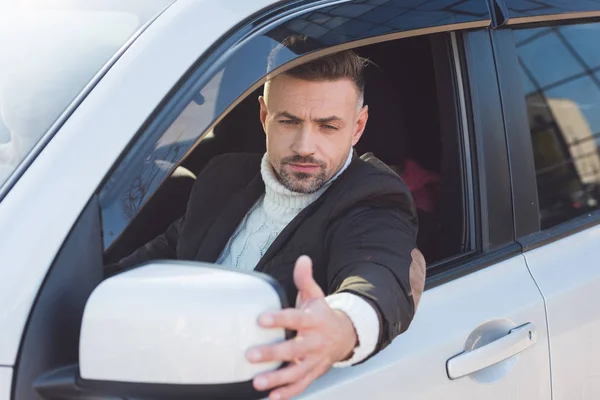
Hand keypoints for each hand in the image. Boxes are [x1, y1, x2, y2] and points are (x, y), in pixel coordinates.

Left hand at [246, 255, 357, 399]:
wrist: (345, 336)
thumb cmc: (321, 314)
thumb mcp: (315, 295)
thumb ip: (305, 279)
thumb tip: (303, 259)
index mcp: (314, 321)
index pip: (296, 319)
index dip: (279, 319)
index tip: (261, 320)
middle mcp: (315, 342)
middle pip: (294, 349)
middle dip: (273, 353)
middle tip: (251, 355)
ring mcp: (314, 361)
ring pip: (296, 372)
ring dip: (277, 379)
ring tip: (257, 382)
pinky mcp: (313, 373)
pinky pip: (301, 386)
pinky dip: (287, 394)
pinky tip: (271, 398)